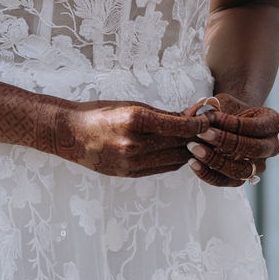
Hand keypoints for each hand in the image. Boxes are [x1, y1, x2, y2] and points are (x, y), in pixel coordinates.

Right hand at [52, 100, 210, 177]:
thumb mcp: (131, 105)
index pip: (181, 126)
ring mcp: (132, 162)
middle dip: (197, 137)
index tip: (209, 118)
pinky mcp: (130, 174)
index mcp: (136, 121)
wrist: (69, 134)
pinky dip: (174, 159)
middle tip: (207, 128)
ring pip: (175, 160)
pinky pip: (163, 169)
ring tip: (192, 139)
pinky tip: (176, 150)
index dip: (200, 123)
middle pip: (181, 144)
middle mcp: (135, 144)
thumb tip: (192, 116)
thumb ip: (162, 114)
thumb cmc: (100, 113)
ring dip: (187, 150)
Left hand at [181, 93, 278, 186]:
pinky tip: (193, 162)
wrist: (231, 120)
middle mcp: (272, 146)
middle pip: (253, 149)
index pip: (254, 126)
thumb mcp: (223, 102)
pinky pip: (227, 182)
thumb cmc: (229, 109)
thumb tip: (198, 116)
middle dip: (225, 142)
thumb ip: (213, 108)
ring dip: (215, 161)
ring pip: (242, 170)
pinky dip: (208, 174)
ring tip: (193, 148)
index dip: (231, 124)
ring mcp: (260, 165)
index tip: (209, 118)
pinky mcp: (244, 178)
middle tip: (201, 134)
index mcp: (273, 123)